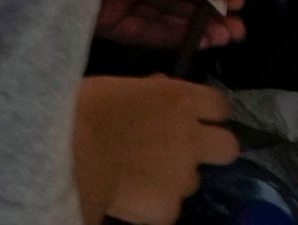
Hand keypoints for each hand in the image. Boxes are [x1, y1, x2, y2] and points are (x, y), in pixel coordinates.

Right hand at [73, 75, 236, 224]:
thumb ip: (147, 92)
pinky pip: (165, 207)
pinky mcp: (169, 209)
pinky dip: (149, 203)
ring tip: (135, 175)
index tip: (190, 114)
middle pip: (228, 146)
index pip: (218, 104)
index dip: (206, 111)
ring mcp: (183, 177)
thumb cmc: (79, 109)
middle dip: (211, 148)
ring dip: (170, 177)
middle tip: (182, 150)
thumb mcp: (116, 87)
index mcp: (178, 100)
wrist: (69, 156)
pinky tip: (124, 194)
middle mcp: (191, 139)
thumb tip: (158, 89)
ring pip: (190, 180)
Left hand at [99, 0, 244, 54]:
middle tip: (238, 29)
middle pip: (173, 5)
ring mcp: (117, 5)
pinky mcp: (106, 26)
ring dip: (195, 31)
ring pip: (162, 22)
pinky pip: (143, 33)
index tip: (237, 2)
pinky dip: (172, 38)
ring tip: (227, 37)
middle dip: (207, 17)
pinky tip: (200, 41)